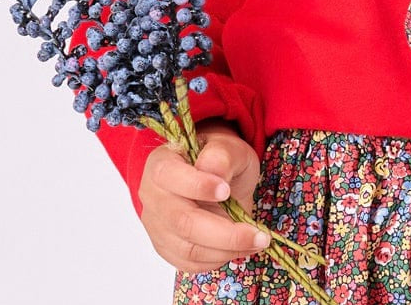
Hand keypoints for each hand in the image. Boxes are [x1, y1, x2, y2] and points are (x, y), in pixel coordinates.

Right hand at [137, 118, 269, 273]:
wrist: (217, 178)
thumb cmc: (219, 159)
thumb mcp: (227, 146)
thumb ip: (221, 156)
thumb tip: (216, 174)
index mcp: (161, 163)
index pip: (169, 176)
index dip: (197, 186)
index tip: (227, 191)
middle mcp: (153, 197)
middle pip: (182, 221)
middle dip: (224, 233)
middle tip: (258, 234)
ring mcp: (157, 226)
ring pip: (187, 249)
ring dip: (226, 250)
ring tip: (257, 240)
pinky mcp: (167, 248)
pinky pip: (190, 263)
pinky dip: (219, 259)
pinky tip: (241, 247)